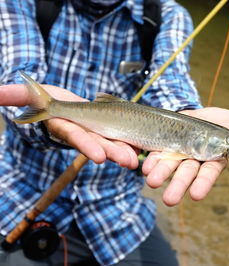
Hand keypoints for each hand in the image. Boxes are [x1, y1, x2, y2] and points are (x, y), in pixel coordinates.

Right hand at [0, 84, 138, 168]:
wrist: (66, 104)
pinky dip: (133, 142)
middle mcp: (85, 133)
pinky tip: (145, 147)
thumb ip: (16, 94)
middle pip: (100, 144)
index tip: (98, 157)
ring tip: (137, 160)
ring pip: (114, 143)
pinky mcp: (111, 127)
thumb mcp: (32, 94)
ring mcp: (99, 132)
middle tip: (128, 162)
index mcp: (68, 127)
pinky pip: (124, 135)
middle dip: (113, 153)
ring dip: (126, 151)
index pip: (78, 137)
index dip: (87, 146)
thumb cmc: (48, 100)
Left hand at [142, 107, 228, 205]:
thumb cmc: (219, 122)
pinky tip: (145, 164)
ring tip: (151, 180)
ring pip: (169, 166)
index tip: (196, 195)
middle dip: (178, 185)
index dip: (203, 183)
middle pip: (186, 174)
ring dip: (160, 173)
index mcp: (213, 158)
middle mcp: (194, 160)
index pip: (209, 173)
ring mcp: (177, 154)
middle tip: (169, 199)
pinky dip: (150, 160)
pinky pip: (156, 154)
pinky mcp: (163, 146)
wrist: (194, 112)